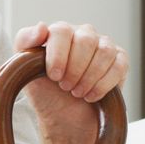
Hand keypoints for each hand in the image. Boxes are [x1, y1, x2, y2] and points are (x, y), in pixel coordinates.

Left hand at [13, 21, 128, 136]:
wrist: (65, 117)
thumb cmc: (45, 91)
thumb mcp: (24, 68)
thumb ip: (25, 41)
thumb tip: (42, 26)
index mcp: (60, 32)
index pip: (62, 31)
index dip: (58, 55)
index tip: (54, 76)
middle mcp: (83, 34)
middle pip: (85, 40)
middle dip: (75, 69)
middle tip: (66, 87)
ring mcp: (103, 46)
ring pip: (104, 51)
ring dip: (89, 77)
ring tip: (78, 93)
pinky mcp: (120, 61)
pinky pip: (119, 65)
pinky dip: (104, 84)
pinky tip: (91, 96)